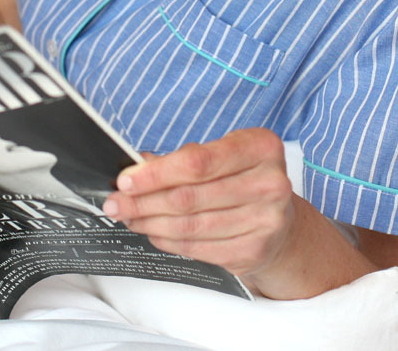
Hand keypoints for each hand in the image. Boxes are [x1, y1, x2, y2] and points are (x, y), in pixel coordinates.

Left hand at [103, 127, 296, 281]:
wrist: (281, 220)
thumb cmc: (241, 178)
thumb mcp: (219, 154)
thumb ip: (180, 158)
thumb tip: (135, 167)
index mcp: (260, 147)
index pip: (196, 162)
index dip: (155, 174)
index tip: (125, 180)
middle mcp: (270, 183)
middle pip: (189, 197)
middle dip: (142, 201)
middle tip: (116, 203)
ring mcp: (266, 221)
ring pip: (190, 226)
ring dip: (150, 223)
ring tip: (129, 217)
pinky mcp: (254, 251)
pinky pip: (198, 248)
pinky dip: (168, 241)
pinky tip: (153, 232)